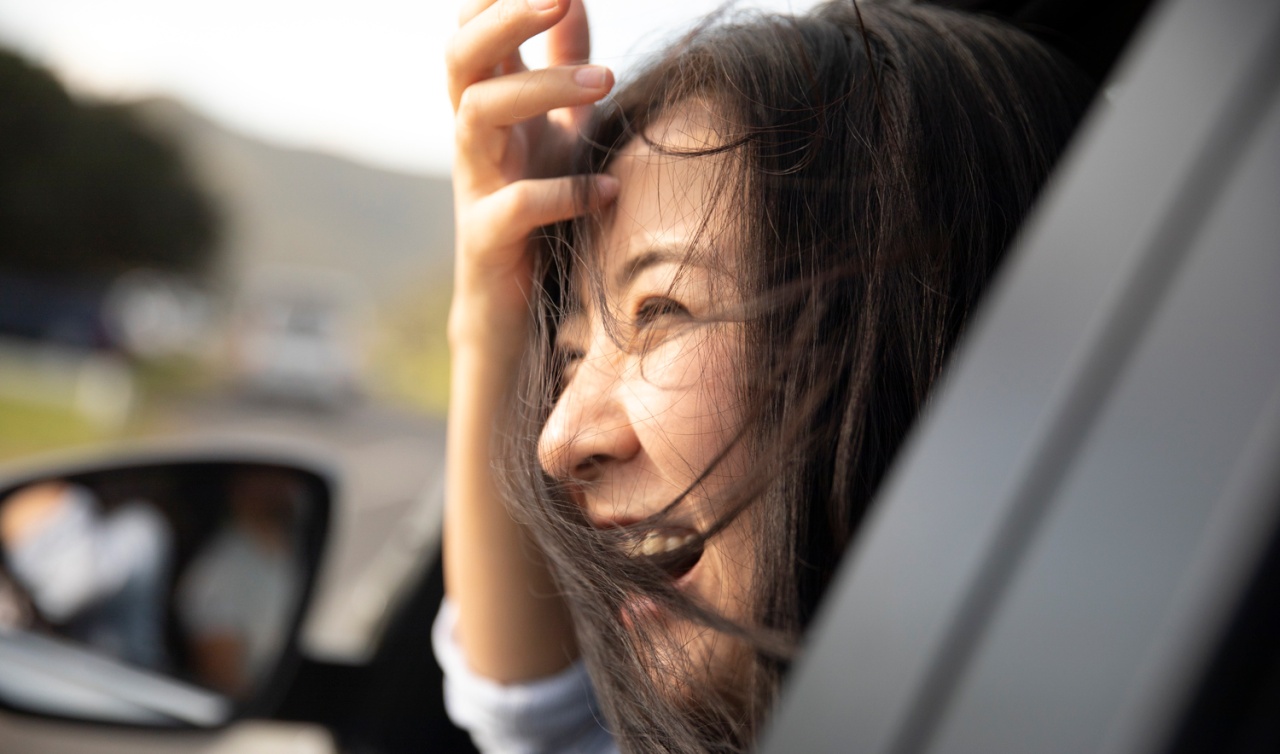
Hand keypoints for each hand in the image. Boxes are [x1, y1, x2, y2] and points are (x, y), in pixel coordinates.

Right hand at [447, 0, 616, 349]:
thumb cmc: (536, 210)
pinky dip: (565, 193)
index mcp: (487, 104)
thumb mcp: (557, 128)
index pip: (471, 29)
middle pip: (461, 57)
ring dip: (541, 88)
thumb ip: (562, 65)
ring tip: (608, 80)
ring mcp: (474, 186)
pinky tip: (609, 190)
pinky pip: (515, 206)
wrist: (511, 310)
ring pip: (476, 114)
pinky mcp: (488, 240)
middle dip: (507, 19)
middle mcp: (472, 137)